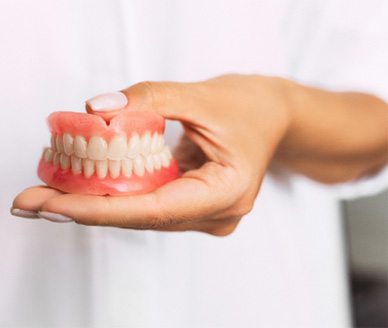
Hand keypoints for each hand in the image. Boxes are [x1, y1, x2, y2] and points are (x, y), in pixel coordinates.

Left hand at [11, 75, 290, 234]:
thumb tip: (95, 109)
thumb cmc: (248, 106)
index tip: (51, 205)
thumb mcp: (201, 95)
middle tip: (33, 199)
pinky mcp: (195, 206)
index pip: (154, 210)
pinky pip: (151, 205)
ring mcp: (206, 214)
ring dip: (98, 202)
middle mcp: (216, 213)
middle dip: (86, 208)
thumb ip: (149, 98)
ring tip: (50, 192)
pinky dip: (119, 194)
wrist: (272, 116)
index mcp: (227, 192)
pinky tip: (86, 186)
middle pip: (142, 217)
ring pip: (143, 214)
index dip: (99, 209)